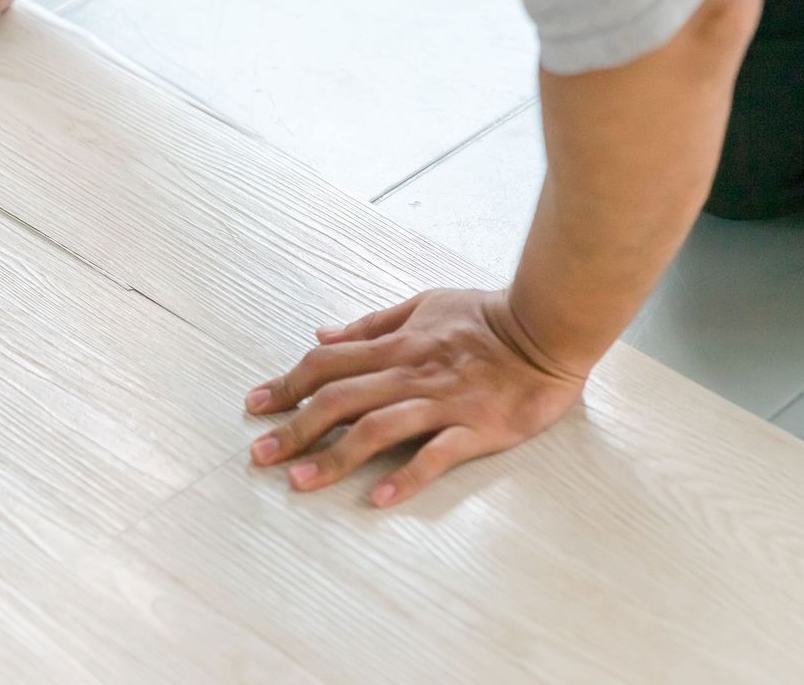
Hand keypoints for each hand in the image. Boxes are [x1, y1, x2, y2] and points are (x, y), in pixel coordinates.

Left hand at [246, 289, 586, 507]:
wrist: (548, 326)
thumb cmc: (486, 316)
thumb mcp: (423, 304)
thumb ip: (371, 324)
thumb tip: (321, 334)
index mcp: (397, 344)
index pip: (327, 363)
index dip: (287, 384)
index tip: (255, 405)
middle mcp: (411, 373)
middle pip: (340, 400)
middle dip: (294, 428)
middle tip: (259, 455)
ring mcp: (444, 403)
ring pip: (379, 428)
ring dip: (335, 456)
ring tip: (299, 482)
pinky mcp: (478, 428)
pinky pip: (437, 454)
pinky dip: (407, 476)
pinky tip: (378, 499)